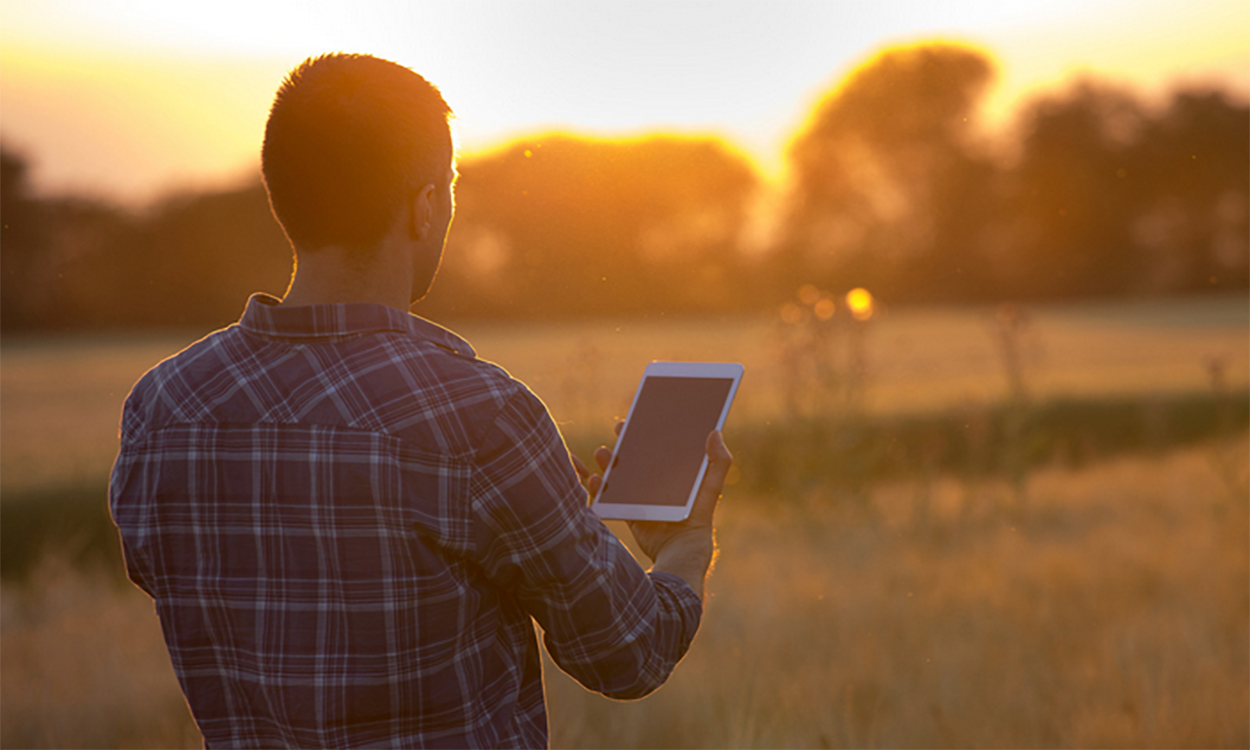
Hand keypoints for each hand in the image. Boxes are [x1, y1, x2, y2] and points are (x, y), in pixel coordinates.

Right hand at [581, 421, 732, 597]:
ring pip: (619, 474)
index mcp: (674, 473)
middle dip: (626, 441)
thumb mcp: (711, 486)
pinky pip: (608, 497)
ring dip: (608, 461)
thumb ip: (719, 461)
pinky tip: (596, 479)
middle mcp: (656, 482)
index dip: (649, 429)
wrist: (681, 548)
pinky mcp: (628, 511)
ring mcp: (640, 496)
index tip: (640, 416)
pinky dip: (598, 488)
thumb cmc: (698, 516)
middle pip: (636, 455)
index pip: (660, 445)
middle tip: (620, 428)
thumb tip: (715, 432)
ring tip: (602, 453)